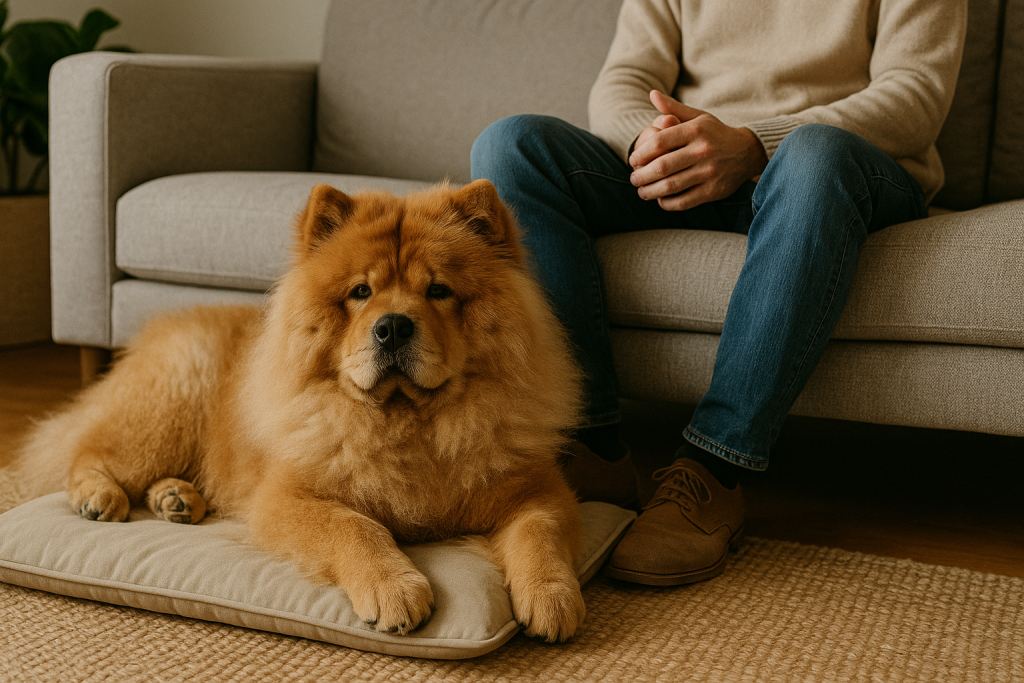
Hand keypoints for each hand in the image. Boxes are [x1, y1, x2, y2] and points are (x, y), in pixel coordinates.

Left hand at [628, 90, 767, 210]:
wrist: (748, 152)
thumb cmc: (715, 134)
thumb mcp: (698, 117)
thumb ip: (673, 108)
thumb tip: (652, 94)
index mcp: (696, 130)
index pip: (659, 142)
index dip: (641, 153)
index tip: (633, 160)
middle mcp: (703, 150)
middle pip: (662, 166)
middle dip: (642, 175)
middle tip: (634, 179)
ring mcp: (709, 172)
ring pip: (670, 186)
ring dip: (650, 191)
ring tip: (641, 191)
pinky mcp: (713, 191)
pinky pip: (683, 201)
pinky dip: (667, 203)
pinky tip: (660, 199)